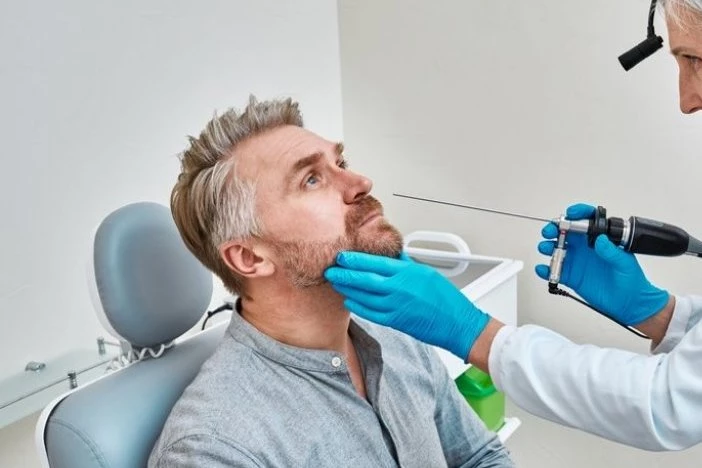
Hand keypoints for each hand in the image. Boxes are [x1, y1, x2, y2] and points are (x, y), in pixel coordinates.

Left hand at [324, 251, 489, 359]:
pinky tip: (350, 302)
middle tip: (331, 270)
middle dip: (344, 274)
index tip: (342, 257)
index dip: (354, 260)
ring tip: (337, 284)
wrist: (457, 323)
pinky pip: (370, 313)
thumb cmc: (445, 297)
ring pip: (364, 296)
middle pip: (364, 279)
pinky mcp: (395, 321)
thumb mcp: (426, 272)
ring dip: (348, 290)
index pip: (374, 262)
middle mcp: (399, 288)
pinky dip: (358, 307)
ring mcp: (396, 306)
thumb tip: (391, 254)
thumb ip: (405, 264)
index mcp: (407, 272)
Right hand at [536, 203, 668, 325]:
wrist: (629, 303)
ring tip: (546, 248)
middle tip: (551, 231)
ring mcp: (576, 261)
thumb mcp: (625, 263)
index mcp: (598, 240)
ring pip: (556, 249)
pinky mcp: (571, 277)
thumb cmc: (631, 281)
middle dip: (554, 229)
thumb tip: (601, 240)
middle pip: (564, 232)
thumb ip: (612, 252)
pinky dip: (545, 270)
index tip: (570, 214)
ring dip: (547, 246)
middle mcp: (584, 248)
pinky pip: (554, 271)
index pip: (586, 220)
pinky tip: (543, 269)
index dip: (577, 213)